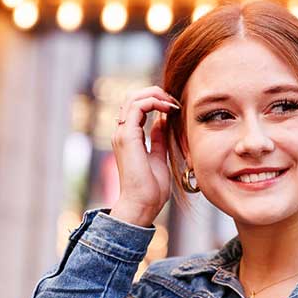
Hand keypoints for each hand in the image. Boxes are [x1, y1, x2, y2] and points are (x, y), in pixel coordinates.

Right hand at [110, 85, 180, 224]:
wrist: (143, 204)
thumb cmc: (151, 188)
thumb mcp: (159, 157)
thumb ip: (159, 138)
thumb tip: (162, 121)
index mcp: (128, 137)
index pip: (136, 106)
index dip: (155, 100)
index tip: (175, 107)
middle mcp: (122, 132)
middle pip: (132, 97)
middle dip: (155, 93)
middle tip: (174, 101)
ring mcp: (122, 133)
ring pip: (133, 97)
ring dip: (155, 95)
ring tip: (172, 103)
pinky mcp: (127, 136)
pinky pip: (137, 106)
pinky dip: (154, 102)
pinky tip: (168, 109)